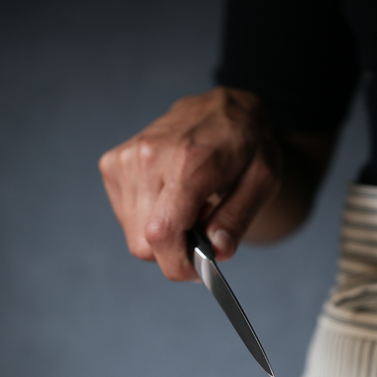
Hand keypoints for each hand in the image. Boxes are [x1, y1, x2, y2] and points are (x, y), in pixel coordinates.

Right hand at [99, 87, 280, 280]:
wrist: (223, 108)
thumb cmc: (246, 144)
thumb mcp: (262, 180)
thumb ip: (238, 219)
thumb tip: (217, 251)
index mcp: (187, 162)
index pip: (161, 234)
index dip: (177, 264)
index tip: (198, 269)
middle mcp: (149, 157)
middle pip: (144, 243)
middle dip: (174, 250)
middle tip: (202, 230)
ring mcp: (127, 159)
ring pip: (133, 234)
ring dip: (161, 233)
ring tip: (188, 207)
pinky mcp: (114, 163)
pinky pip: (126, 216)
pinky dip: (147, 218)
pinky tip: (169, 197)